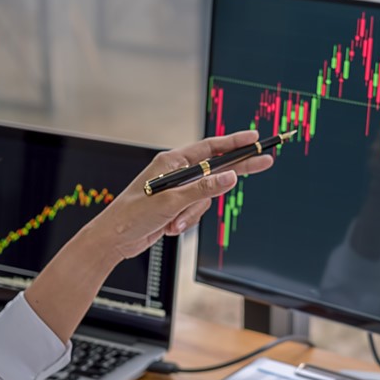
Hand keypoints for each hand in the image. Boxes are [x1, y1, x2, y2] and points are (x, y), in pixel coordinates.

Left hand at [98, 131, 272, 258]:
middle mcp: (175, 173)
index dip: (234, 143)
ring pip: (205, 199)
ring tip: (174, 222)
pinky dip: (186, 222)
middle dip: (234, 172)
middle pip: (214, 171)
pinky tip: (169, 227)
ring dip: (192, 214)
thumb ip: (204, 189)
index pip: (210, 148)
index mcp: (172, 162)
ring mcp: (177, 191)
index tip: (254, 139)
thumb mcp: (172, 201)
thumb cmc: (133, 214)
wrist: (115, 239)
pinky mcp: (176, 207)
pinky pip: (195, 212)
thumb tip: (230, 177)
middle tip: (264, 162)